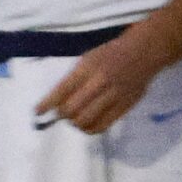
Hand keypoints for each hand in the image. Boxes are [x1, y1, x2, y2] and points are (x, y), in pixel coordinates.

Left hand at [35, 27, 170, 134]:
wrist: (144, 53)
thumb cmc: (110, 54)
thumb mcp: (88, 59)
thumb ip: (73, 79)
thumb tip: (55, 102)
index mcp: (87, 67)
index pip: (61, 90)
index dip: (47, 104)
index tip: (38, 112)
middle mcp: (100, 82)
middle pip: (72, 109)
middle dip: (62, 115)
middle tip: (61, 113)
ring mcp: (114, 95)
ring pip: (86, 120)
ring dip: (75, 123)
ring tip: (75, 119)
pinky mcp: (125, 106)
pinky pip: (103, 126)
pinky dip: (90, 129)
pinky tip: (88, 124)